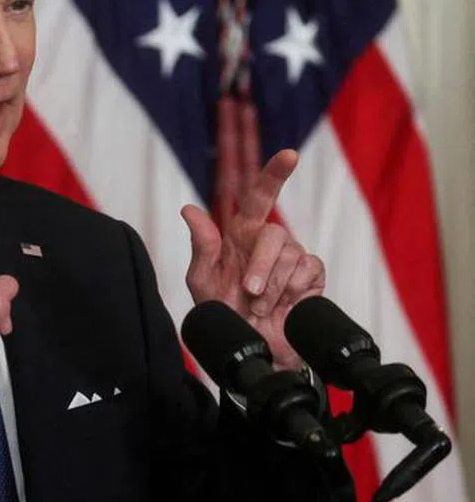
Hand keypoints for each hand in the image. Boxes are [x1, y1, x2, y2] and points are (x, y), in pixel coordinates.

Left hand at [180, 149, 325, 370]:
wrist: (248, 346)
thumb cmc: (223, 311)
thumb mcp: (202, 280)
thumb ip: (201, 245)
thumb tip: (188, 209)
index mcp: (242, 233)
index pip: (260, 196)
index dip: (275, 174)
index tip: (290, 155)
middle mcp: (269, 241)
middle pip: (275, 234)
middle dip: (261, 265)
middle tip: (249, 292)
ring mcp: (294, 257)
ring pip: (292, 256)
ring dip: (273, 287)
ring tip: (260, 307)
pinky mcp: (312, 276)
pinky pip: (309, 271)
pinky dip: (292, 291)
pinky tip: (282, 306)